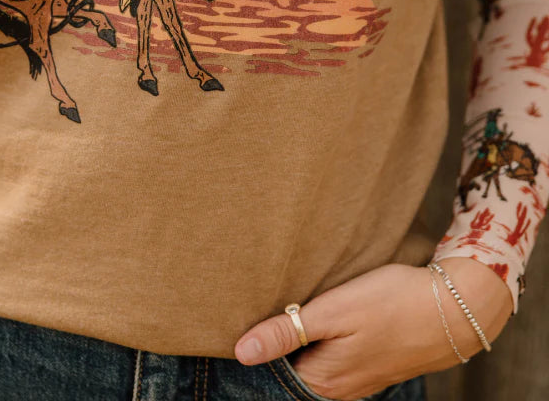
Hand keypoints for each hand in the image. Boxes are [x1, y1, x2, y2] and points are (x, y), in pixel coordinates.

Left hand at [234, 257, 512, 399]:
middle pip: (290, 369)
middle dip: (277, 342)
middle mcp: (337, 390)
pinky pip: (333, 359)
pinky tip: (323, 319)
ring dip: (300, 340)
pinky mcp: (370, 367)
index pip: (270, 370)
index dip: (258, 342)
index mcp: (321, 381)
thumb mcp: (334, 311)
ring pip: (311, 363)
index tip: (245, 314)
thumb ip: (287, 332)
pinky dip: (322, 342)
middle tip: (269, 304)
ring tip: (293, 308)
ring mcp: (356, 381)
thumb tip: (241, 352)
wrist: (453, 309)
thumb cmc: (392, 303)